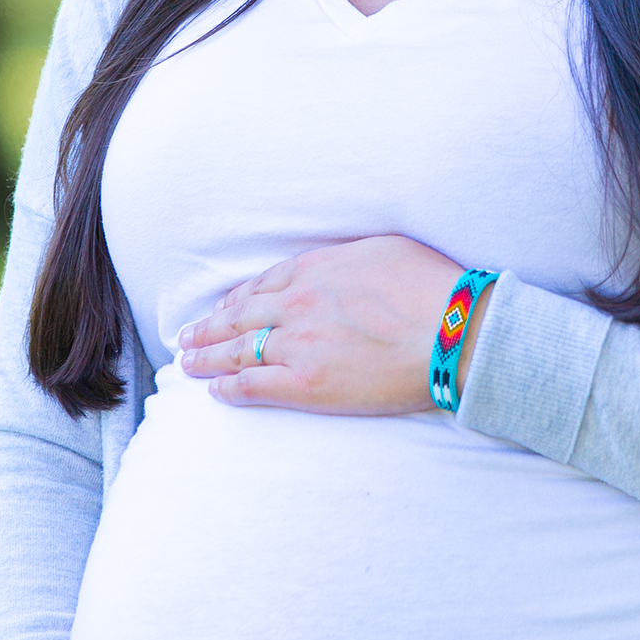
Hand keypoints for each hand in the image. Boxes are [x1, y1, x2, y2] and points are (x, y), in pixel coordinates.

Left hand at [176, 237, 493, 413]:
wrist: (453, 331)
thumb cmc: (434, 288)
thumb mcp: (387, 248)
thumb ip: (350, 256)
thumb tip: (341, 262)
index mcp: (315, 270)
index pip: (262, 285)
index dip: (237, 298)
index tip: (223, 307)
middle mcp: (297, 304)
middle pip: (239, 316)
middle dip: (209, 327)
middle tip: (187, 336)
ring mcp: (297, 345)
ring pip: (237, 351)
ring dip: (207, 357)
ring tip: (187, 362)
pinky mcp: (306, 384)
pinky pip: (253, 386)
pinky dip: (229, 388)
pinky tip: (216, 391)